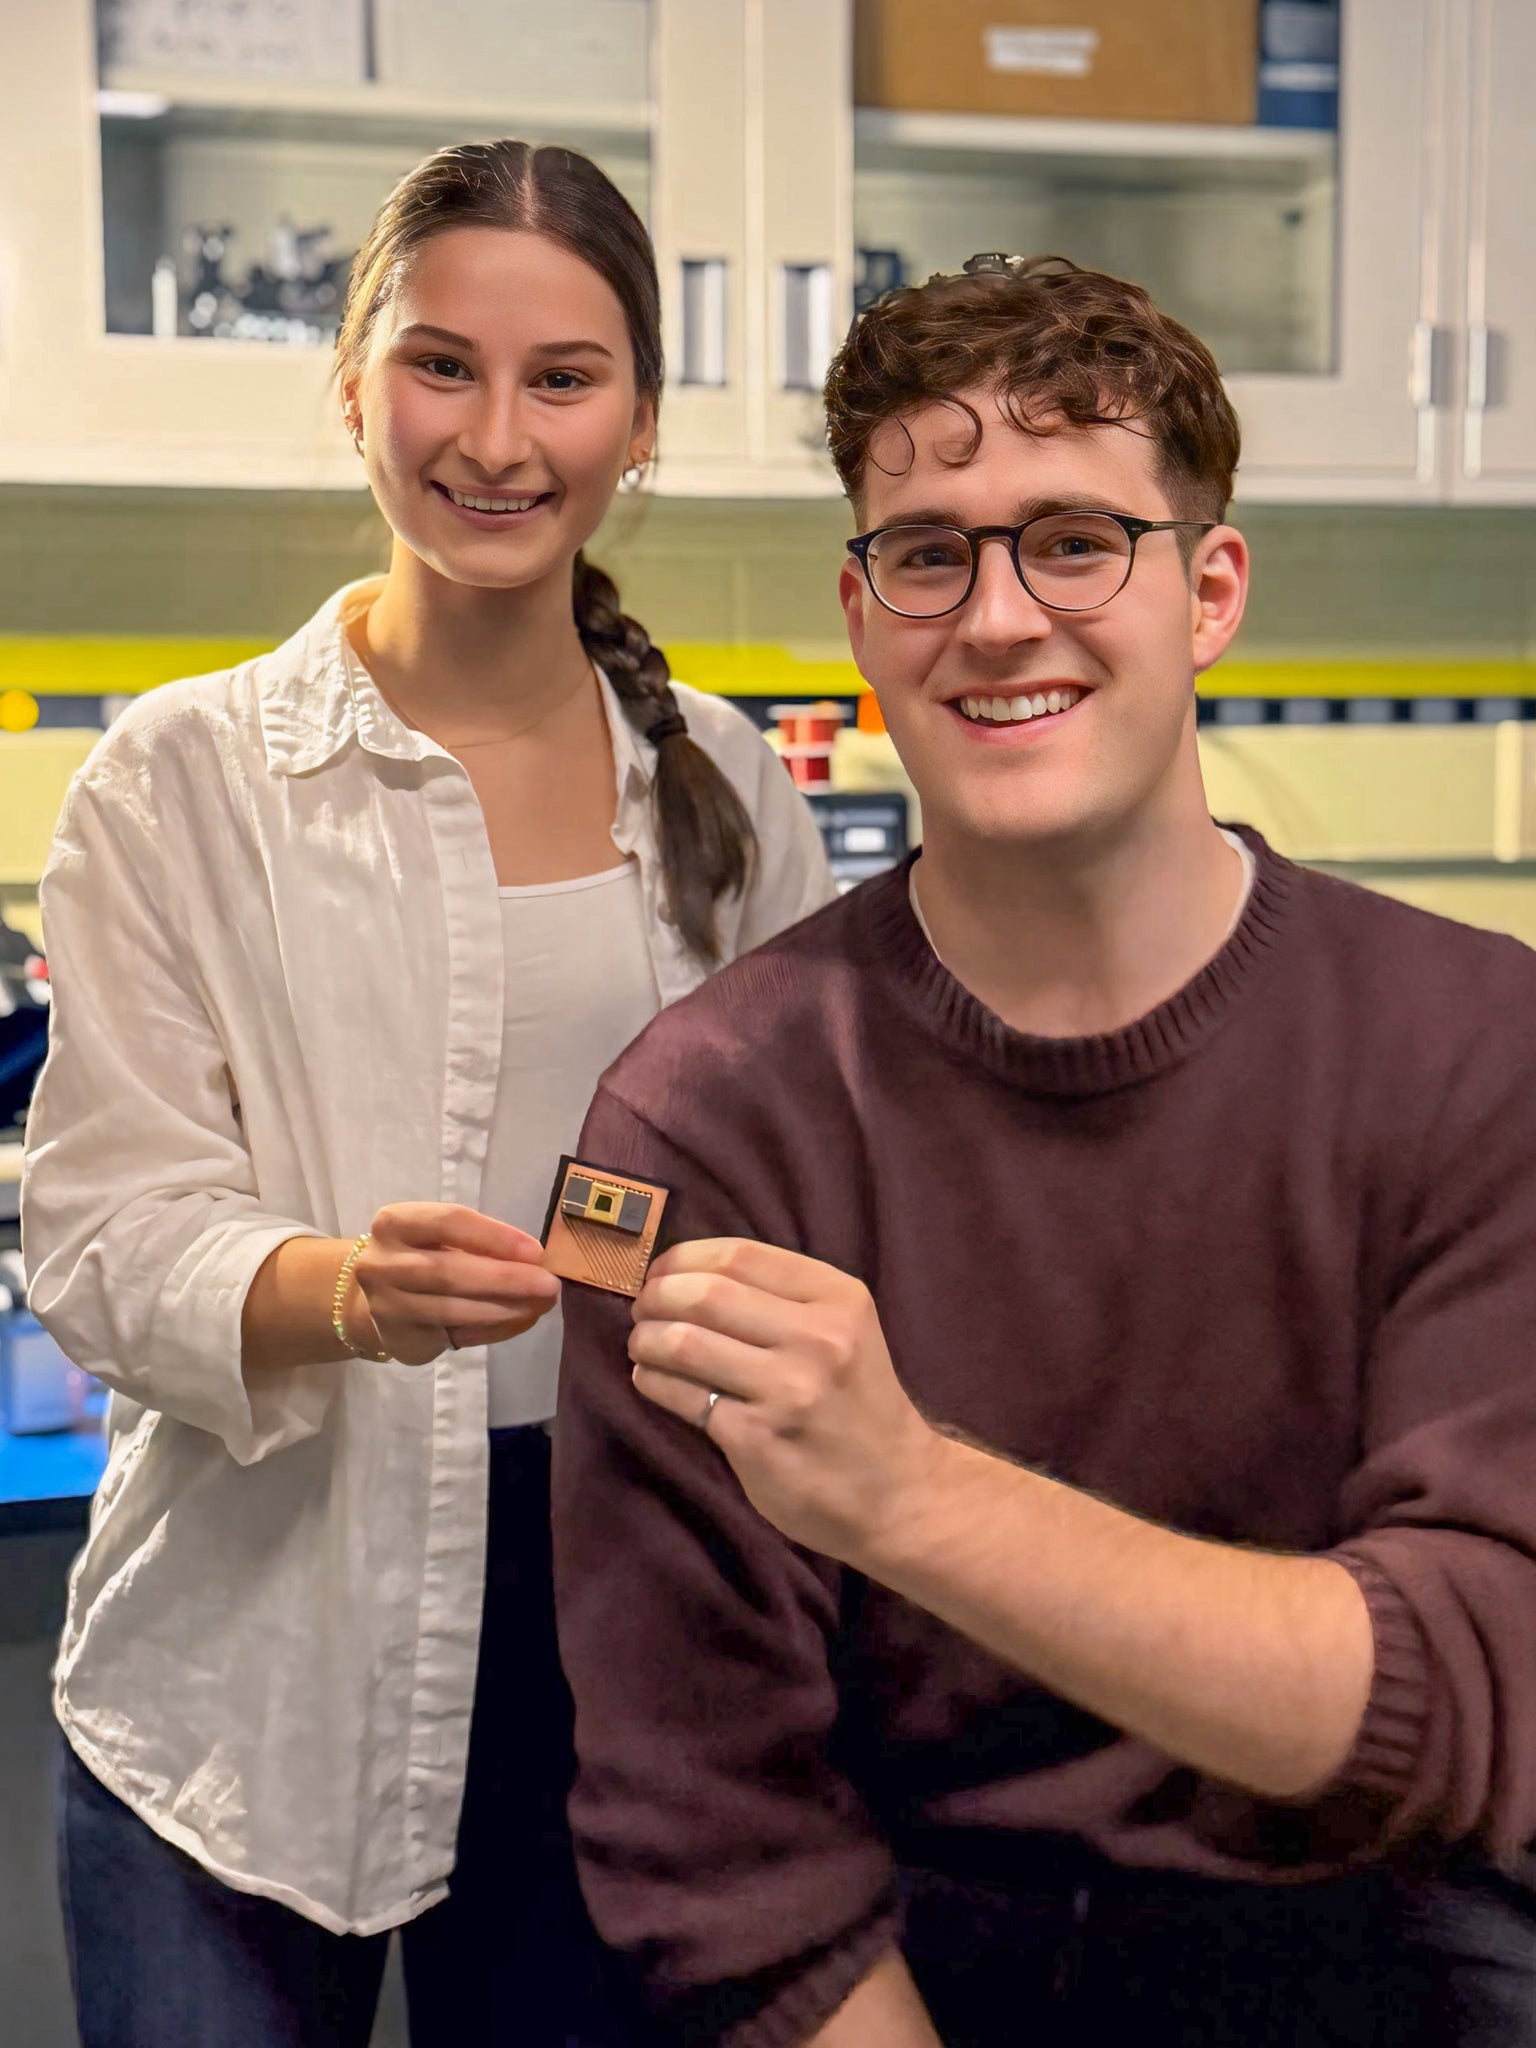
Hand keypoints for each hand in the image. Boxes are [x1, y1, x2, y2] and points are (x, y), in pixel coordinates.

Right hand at [351, 1203, 560, 1365]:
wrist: (372, 1299)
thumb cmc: (420, 1256)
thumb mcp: (439, 1237)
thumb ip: (478, 1244)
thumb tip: (535, 1261)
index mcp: (395, 1223)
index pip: (448, 1222)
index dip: (495, 1236)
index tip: (536, 1251)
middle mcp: (382, 1263)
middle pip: (449, 1271)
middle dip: (506, 1279)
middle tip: (549, 1285)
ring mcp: (387, 1306)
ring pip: (452, 1310)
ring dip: (504, 1309)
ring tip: (540, 1305)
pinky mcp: (400, 1339)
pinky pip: (456, 1335)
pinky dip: (494, 1329)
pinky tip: (520, 1320)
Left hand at [628, 1239, 941, 1565]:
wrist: (899, 1492)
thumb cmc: (859, 1404)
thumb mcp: (845, 1331)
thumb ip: (781, 1299)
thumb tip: (685, 1273)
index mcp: (839, 1298)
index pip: (740, 1255)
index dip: (684, 1258)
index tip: (660, 1271)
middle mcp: (818, 1338)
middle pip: (706, 1294)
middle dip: (656, 1296)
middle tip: (642, 1309)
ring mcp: (788, 1390)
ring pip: (685, 1343)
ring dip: (646, 1339)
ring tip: (642, 1343)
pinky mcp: (758, 1438)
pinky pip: (684, 1396)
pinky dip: (652, 1381)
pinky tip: (651, 1379)